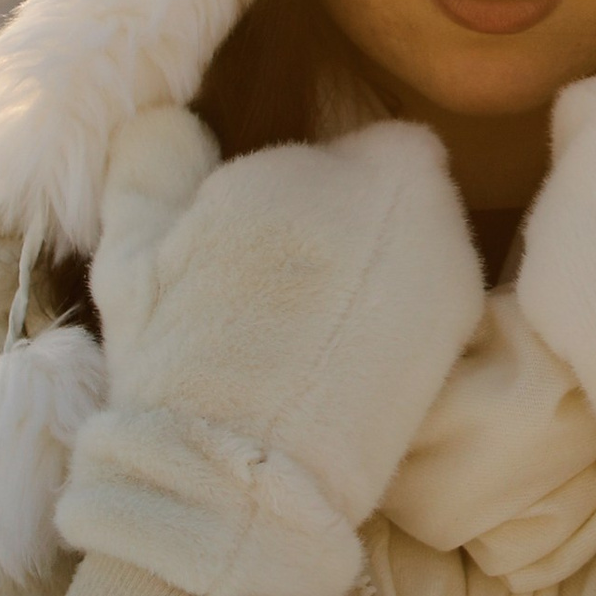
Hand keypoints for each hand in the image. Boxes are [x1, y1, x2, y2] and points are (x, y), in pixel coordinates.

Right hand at [57, 107, 486, 595]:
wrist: (242, 477)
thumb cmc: (181, 352)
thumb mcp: (134, 245)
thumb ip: (156, 155)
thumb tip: (173, 118)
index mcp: (348, 166)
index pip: (365, 144)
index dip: (321, 180)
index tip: (272, 229)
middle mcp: (424, 209)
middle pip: (406, 192)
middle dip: (359, 218)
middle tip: (293, 278)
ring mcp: (453, 279)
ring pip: (425, 247)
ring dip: (385, 267)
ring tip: (315, 328)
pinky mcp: (461, 345)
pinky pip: (436, 306)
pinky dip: (402, 321)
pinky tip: (345, 366)